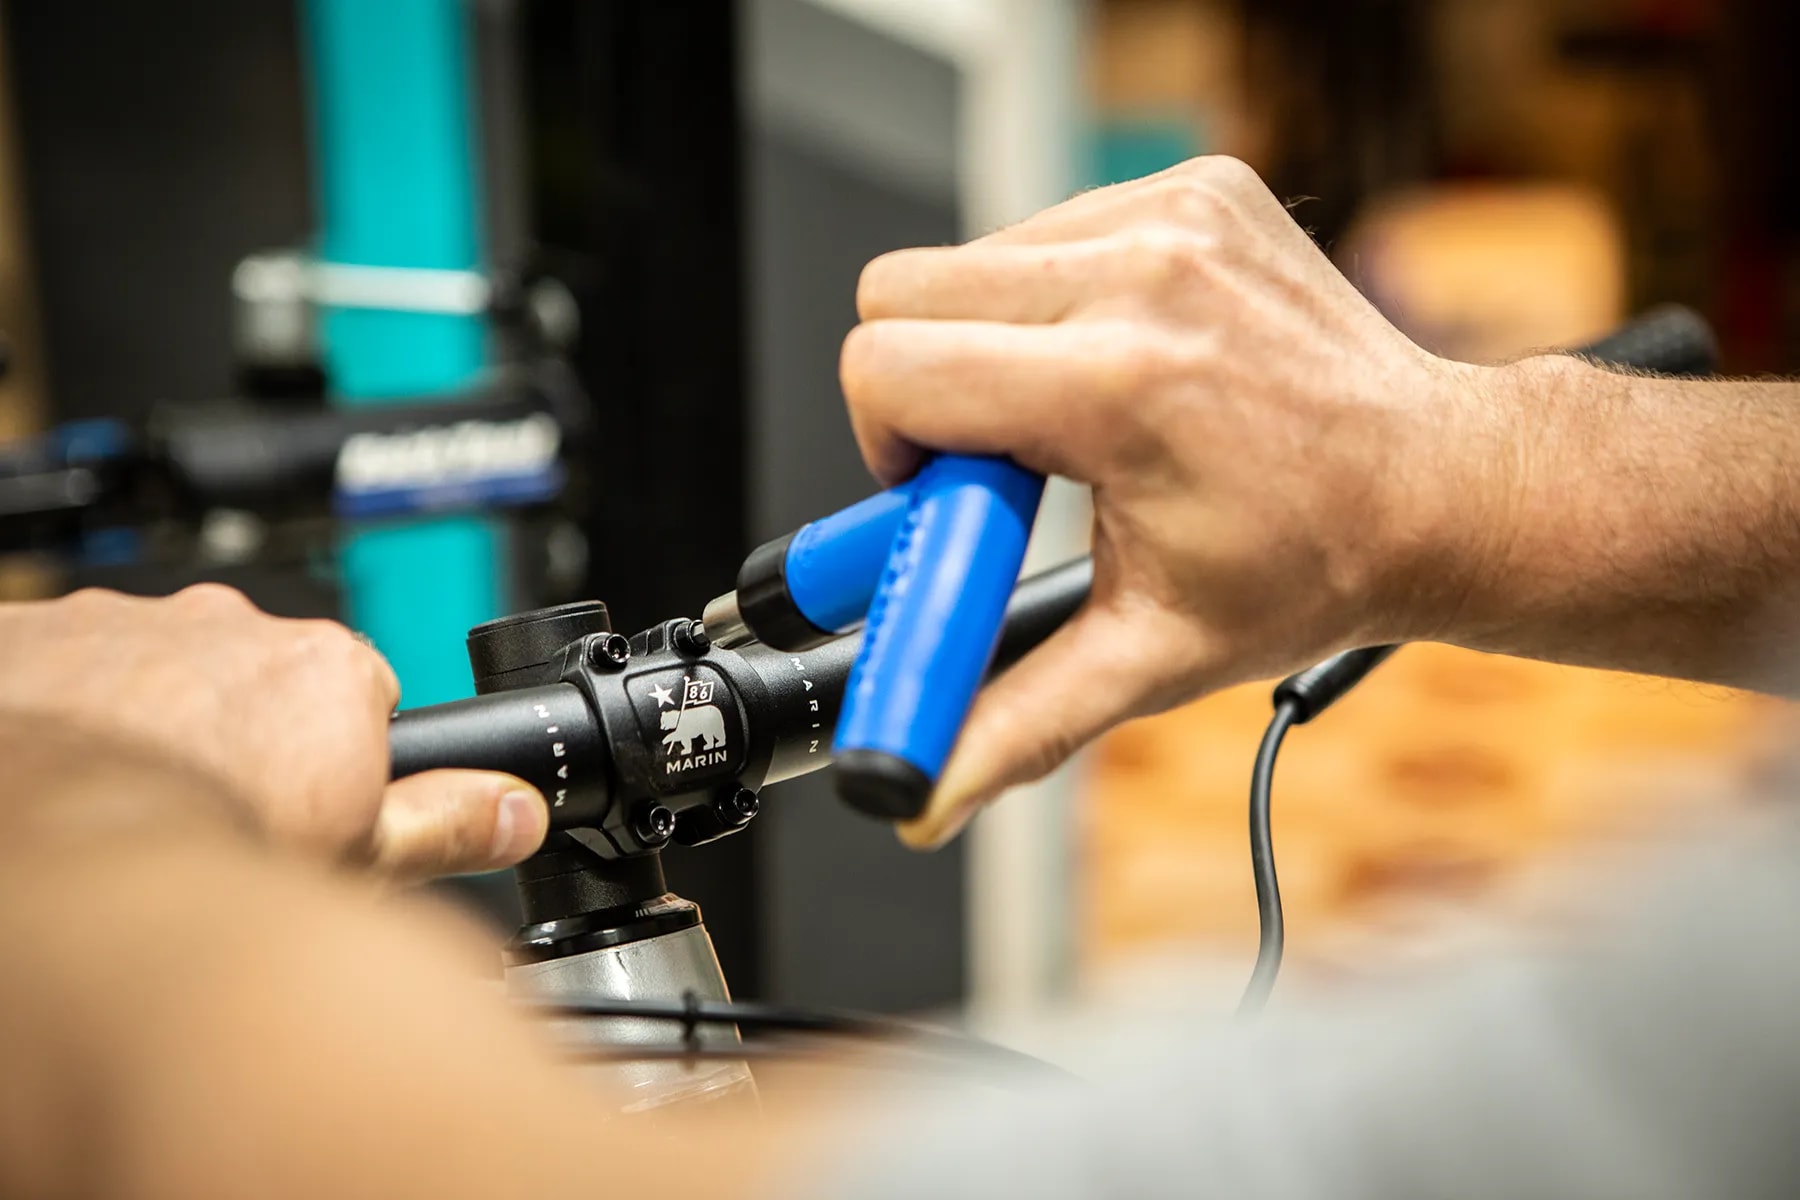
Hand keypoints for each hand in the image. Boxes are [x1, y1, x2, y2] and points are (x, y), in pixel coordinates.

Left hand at [0, 585, 547, 878]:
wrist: (47, 857)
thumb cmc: (200, 854)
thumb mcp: (358, 859)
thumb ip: (445, 825)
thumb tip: (517, 814)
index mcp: (325, 669)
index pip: (355, 695)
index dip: (331, 758)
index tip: (302, 804)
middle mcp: (229, 626)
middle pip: (249, 675)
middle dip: (235, 730)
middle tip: (213, 812)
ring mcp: (123, 624)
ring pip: (148, 670)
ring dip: (141, 720)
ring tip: (122, 804)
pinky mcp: (31, 635)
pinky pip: (55, 670)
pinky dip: (54, 714)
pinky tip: (49, 779)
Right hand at [843, 156, 1511, 845]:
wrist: (1438, 487)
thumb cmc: (1311, 565)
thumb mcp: (1151, 656)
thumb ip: (1015, 720)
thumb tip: (924, 793)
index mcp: (1119, 385)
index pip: (887, 368)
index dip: (892, 450)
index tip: (951, 498)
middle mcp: (1142, 276)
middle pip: (901, 294)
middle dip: (927, 389)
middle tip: (1012, 462)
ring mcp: (1173, 215)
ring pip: (970, 259)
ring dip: (993, 341)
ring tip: (1085, 418)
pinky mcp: (1194, 186)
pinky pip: (1049, 227)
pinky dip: (1059, 296)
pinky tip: (1129, 361)